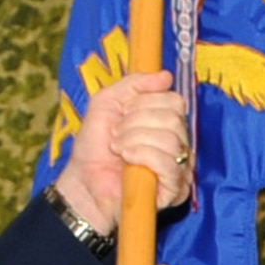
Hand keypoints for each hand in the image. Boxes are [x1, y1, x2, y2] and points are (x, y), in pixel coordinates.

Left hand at [52, 71, 189, 232]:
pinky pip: (169, 162)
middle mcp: (179, 143)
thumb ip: (134, 84)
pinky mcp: (175, 189)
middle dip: (136, 122)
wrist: (83, 182)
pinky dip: (143, 155)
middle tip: (117, 135)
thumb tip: (165, 76)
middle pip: (173, 118)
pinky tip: (128, 159)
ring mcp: (180, 167)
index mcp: (167, 122)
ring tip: (119, 149)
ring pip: (170, 139)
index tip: (123, 114)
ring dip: (135, 140)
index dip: (146, 103)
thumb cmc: (94, 146)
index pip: (175, 101)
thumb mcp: (107, 102)